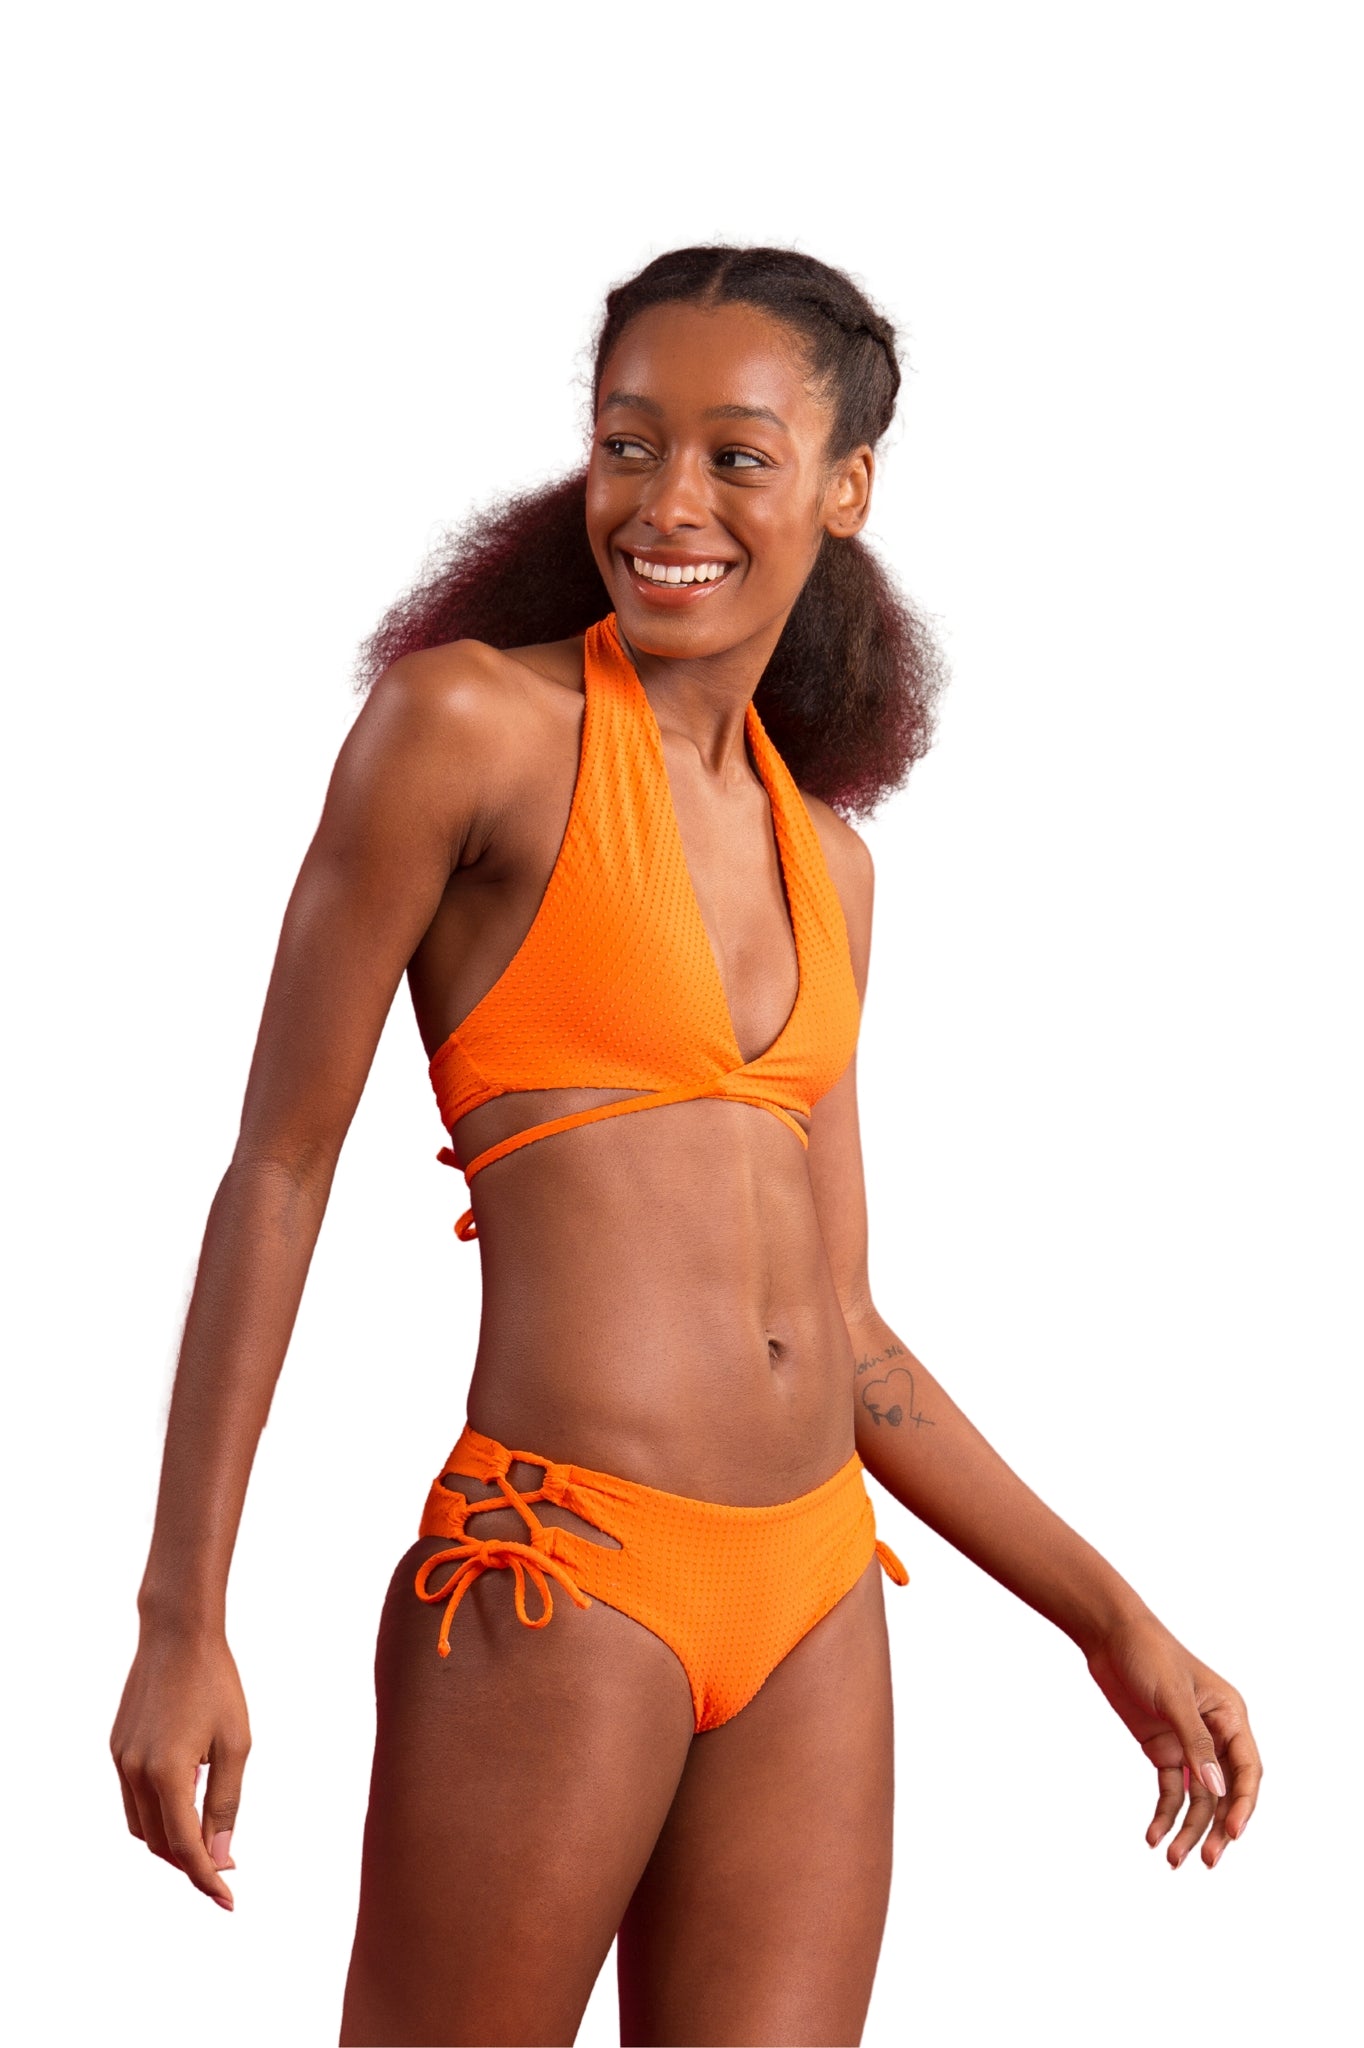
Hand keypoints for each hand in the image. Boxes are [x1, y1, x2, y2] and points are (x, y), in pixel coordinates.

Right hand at [110, 1626, 250, 1908]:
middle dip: (189, 1862)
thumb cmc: (216, 1684)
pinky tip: (184, 1802)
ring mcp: (120, 1760)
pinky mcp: (116, 1747)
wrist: (178, 1633)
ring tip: (206, 1840)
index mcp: (167, 1774)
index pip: (185, 1847)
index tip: (229, 1901)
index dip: (207, 1879)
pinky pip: (133, 1798)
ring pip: (140, 1825)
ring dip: (170, 1840)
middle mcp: (135, 1773)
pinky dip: (157, 1812)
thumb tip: (220, 1858)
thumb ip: (226, 1804)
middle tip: (225, 1868)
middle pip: (159, 1843)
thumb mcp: (235, 1744)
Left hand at [1084, 1608, 1261, 1867]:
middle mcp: (1215, 1733)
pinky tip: (1152, 1836)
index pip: (1247, 1770)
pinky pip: (1171, 1789)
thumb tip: (1217, 1790)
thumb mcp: (1172, 1697)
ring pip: (1198, 1797)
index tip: (1233, 1835)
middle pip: (1225, 1792)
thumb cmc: (1148, 1653)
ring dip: (1188, 1829)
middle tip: (1207, 1861)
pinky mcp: (1163, 1748)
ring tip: (1172, 1859)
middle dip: (1217, 1828)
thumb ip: (1195, 1743)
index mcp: (1230, 1716)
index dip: (1243, 1804)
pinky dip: (1164, 1814)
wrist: (1108, 1636)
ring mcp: (1188, 1743)